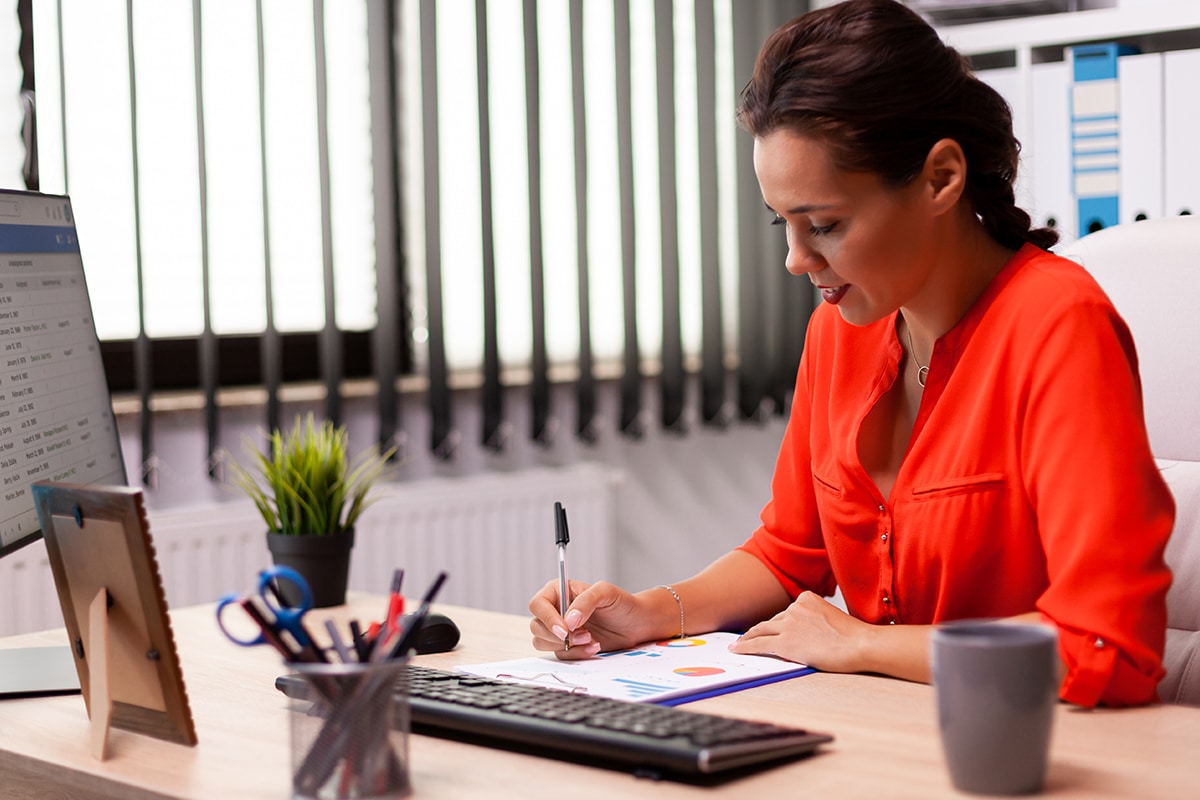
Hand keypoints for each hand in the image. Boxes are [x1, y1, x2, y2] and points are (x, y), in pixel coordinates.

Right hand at [528, 578, 648, 659]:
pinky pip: (561, 655)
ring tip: (591, 640)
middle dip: (558, 636)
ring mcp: (560, 629)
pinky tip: (594, 646)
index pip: (538, 604)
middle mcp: (555, 610)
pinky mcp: (568, 646)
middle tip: (584, 635)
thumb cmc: (621, 603)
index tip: (564, 630)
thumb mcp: (605, 593)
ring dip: (567, 646)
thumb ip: (585, 601)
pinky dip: (577, 654)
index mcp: (558, 591)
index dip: (547, 618)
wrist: (636, 624)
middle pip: (536, 626)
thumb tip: (568, 620)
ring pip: (543, 643)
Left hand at [730, 591, 872, 672]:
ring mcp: (789, 624)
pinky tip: (736, 649)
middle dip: (759, 630)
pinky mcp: (785, 642)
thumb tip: (804, 636)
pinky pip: (758, 644)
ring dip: (748, 638)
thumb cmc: (854, 637)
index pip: (786, 613)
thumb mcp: (831, 619)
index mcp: (807, 598)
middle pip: (772, 622)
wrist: (860, 644)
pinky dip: (745, 647)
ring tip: (739, 644)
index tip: (764, 629)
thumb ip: (814, 621)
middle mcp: (795, 607)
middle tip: (745, 637)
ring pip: (761, 631)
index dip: (775, 624)